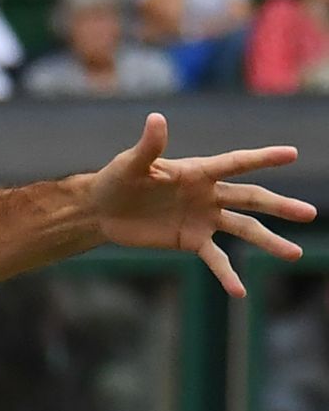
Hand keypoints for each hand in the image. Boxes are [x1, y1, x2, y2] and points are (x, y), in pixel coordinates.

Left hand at [89, 113, 316, 296]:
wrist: (102, 210)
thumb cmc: (117, 179)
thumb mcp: (131, 164)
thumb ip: (149, 146)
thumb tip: (157, 118)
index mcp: (198, 171)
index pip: (235, 163)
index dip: (262, 158)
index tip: (291, 154)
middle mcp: (208, 194)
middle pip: (251, 199)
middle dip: (279, 206)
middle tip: (309, 213)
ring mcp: (203, 218)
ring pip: (243, 229)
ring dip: (268, 241)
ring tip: (293, 254)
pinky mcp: (191, 240)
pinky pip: (215, 258)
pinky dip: (227, 274)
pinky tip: (240, 292)